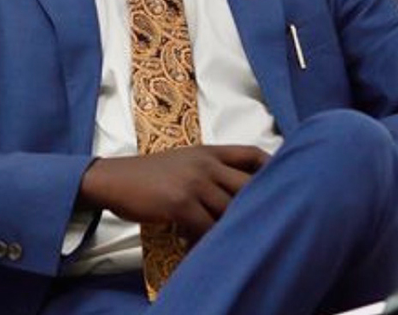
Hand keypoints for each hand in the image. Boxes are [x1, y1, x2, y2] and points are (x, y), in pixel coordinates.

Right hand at [78, 145, 269, 241]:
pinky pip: (207, 228)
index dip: (272, 168)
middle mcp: (206, 164)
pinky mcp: (180, 203)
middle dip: (257, 206)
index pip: (252, 154)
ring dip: (230, 229)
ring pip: (229, 211)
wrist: (114, 178)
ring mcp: (195, 183)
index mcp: (209, 151)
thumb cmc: (150, 174)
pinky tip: (199, 246)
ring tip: (229, 242)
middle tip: (262, 225)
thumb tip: (236, 191)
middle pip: (247, 186)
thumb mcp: (185, 160)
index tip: (283, 184)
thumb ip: (211, 169)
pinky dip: (207, 242)